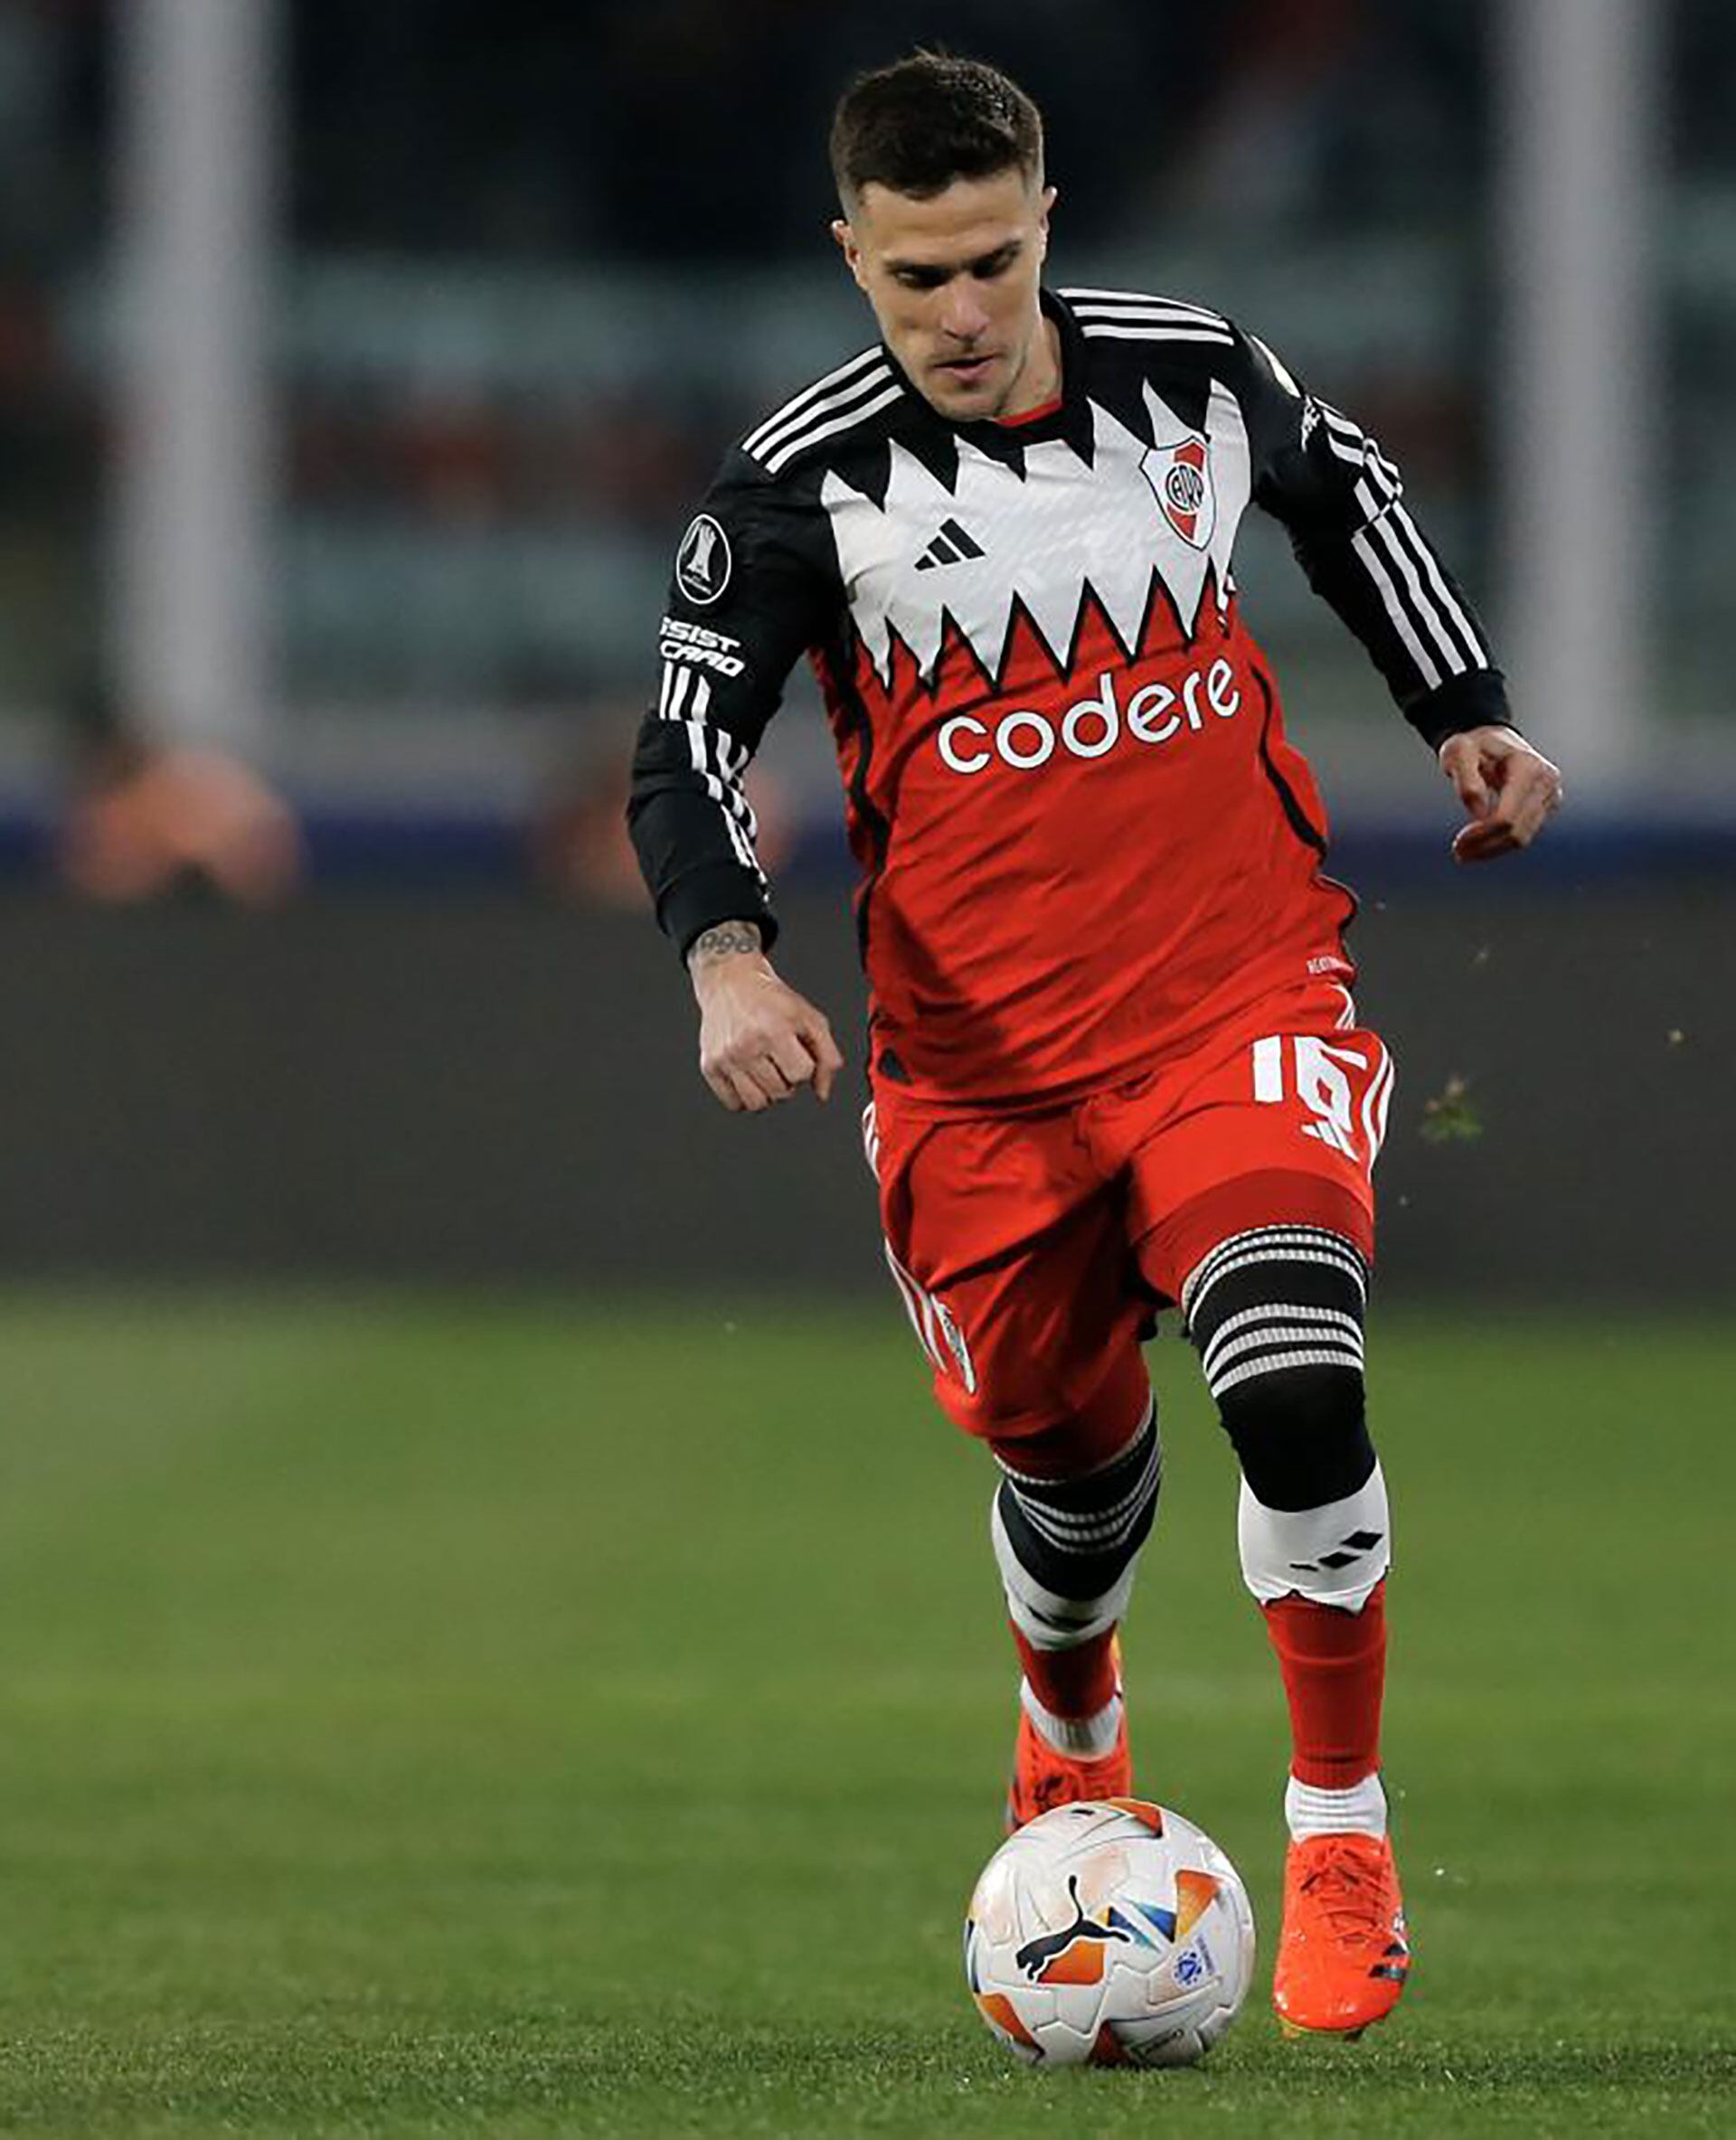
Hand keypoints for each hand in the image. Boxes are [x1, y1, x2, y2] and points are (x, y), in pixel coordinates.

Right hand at [688, 922, 843, 1113]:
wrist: (730, 981)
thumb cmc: (771, 1000)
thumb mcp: (809, 1018)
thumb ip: (826, 1055)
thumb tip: (823, 1093)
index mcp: (774, 1030)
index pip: (801, 1074)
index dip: (804, 1066)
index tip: (796, 1052)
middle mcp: (746, 1045)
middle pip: (781, 1092)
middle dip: (787, 1080)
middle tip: (780, 1059)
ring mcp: (725, 1057)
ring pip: (757, 1104)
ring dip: (768, 1093)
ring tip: (766, 1071)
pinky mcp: (709, 1065)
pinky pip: (733, 1104)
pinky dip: (744, 1097)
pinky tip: (748, 1076)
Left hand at [1438, 726, 1563, 863]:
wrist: (1492, 738)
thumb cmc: (1473, 744)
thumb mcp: (1458, 753)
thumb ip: (1466, 780)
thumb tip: (1479, 814)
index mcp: (1528, 768)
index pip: (1507, 817)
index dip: (1482, 835)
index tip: (1458, 844)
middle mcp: (1547, 782)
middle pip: (1517, 833)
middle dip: (1486, 847)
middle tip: (1458, 853)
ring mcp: (1551, 795)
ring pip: (1522, 838)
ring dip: (1492, 849)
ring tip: (1465, 852)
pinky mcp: (1547, 806)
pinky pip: (1524, 834)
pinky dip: (1501, 843)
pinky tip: (1480, 843)